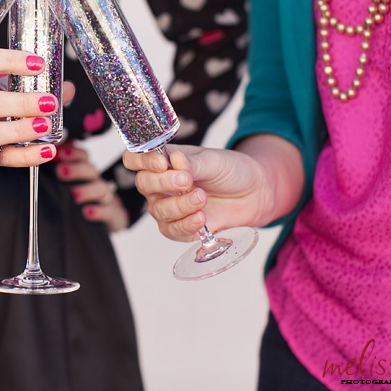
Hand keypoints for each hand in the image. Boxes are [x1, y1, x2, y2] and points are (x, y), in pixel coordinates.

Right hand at [0, 48, 74, 172]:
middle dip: (22, 104)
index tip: (40, 64)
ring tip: (46, 125)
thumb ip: (33, 85)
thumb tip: (66, 88)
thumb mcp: (1, 85)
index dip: (12, 62)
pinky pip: (2, 157)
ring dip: (22, 130)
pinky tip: (47, 150)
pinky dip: (27, 156)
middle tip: (50, 102)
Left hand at [56, 141, 127, 231]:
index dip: (73, 153)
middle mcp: (95, 182)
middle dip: (76, 169)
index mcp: (85, 172)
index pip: (83, 156)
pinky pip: (108, 211)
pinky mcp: (112, 214)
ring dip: (87, 190)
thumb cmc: (79, 201)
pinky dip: (99, 210)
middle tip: (61, 172)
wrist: (103, 224)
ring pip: (101, 188)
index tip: (59, 153)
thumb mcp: (67, 184)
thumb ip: (57, 170)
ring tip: (74, 194)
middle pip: (91, 170)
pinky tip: (88, 212)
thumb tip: (42, 155)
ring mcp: (105, 198)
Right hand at [122, 139, 295, 241]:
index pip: (135, 159)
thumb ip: (191, 163)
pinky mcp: (181, 228)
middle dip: (164, 183)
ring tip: (202, 198)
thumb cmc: (230, 170)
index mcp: (163, 161)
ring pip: (158, 210)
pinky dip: (186, 225)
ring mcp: (168, 207)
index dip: (141, 160)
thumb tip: (174, 160)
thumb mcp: (213, 161)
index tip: (160, 163)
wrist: (254, 193)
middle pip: (144, 184)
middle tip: (187, 180)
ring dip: (179, 205)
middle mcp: (160, 184)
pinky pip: (172, 230)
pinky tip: (202, 219)